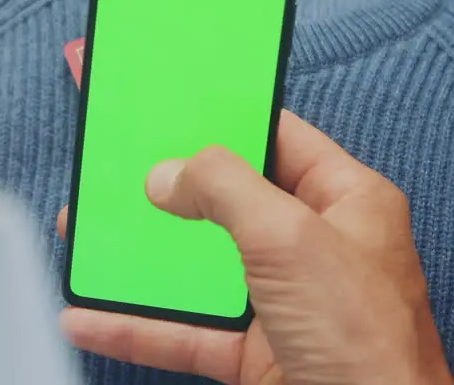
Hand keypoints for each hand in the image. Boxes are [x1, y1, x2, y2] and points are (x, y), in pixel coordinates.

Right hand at [56, 111, 452, 384]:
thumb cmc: (369, 345)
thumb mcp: (290, 239)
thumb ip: (225, 189)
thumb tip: (170, 174)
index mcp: (346, 200)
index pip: (275, 137)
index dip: (220, 117)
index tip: (168, 99)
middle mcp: (315, 246)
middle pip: (225, 200)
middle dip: (165, 188)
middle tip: (112, 163)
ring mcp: (283, 302)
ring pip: (197, 268)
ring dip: (140, 259)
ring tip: (84, 235)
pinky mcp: (256, 354)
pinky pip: (185, 330)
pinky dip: (136, 327)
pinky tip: (90, 317)